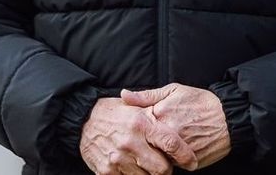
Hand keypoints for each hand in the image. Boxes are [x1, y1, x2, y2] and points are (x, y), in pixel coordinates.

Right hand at [80, 97, 196, 174]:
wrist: (83, 121)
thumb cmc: (115, 113)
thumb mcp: (136, 108)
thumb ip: (157, 116)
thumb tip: (180, 123)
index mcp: (141, 123)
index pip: (171, 143)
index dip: (185, 156)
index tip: (192, 162)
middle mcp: (130, 142)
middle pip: (162, 169)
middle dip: (167, 169)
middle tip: (165, 164)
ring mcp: (118, 159)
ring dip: (150, 174)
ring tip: (146, 164)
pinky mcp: (107, 172)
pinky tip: (133, 168)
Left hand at [121, 84, 230, 169]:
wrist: (229, 118)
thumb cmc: (201, 102)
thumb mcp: (174, 91)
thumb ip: (147, 95)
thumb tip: (123, 95)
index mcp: (160, 114)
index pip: (136, 127)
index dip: (137, 128)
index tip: (139, 128)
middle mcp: (166, 133)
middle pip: (145, 145)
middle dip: (144, 145)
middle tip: (148, 141)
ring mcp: (176, 150)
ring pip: (156, 158)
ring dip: (156, 155)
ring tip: (163, 148)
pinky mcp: (186, 163)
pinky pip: (172, 166)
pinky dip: (171, 162)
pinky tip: (173, 155)